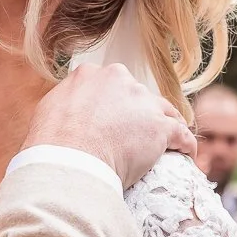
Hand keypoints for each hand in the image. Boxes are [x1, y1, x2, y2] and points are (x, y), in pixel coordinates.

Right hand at [25, 64, 193, 187]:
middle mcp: (119, 80)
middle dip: (140, 112)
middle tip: (137, 135)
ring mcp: (142, 102)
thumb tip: (66, 113)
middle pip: (138, 95)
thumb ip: (64, 104)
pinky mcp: (160, 127)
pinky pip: (181, 134)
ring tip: (172, 143)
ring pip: (164, 111)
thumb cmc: (51, 144)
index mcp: (91, 74)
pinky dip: (186, 144)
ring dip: (167, 125)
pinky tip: (187, 155)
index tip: (115, 118)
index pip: (111, 85)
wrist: (69, 162)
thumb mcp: (49, 111)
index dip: (116, 103)